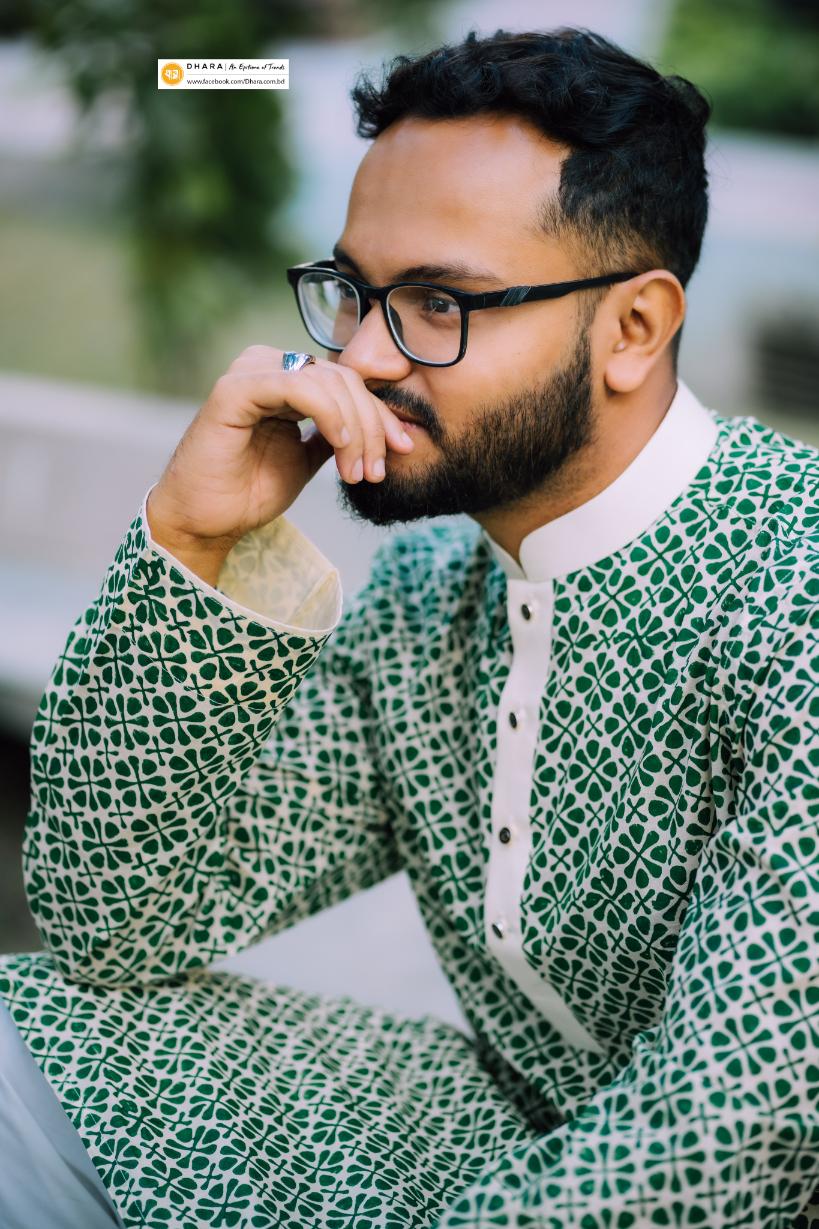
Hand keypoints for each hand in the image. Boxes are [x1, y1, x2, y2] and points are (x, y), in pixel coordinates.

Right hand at [146, 345, 414, 583]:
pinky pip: (297, 386)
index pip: (348, 382)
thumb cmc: (249, 491)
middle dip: (372, 426)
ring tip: (356, 472)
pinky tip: (340, 444)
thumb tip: (381, 428)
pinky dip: (328, 413)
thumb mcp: (308, 459)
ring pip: (328, 382)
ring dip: (354, 429)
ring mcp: (249, 373)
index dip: (380, 414)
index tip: (403, 449)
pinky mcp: (234, 389)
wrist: (205, 521)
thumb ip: (336, 435)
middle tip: (376, 471)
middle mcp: (267, 366)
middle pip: (344, 379)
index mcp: (285, 378)